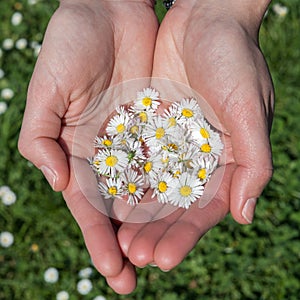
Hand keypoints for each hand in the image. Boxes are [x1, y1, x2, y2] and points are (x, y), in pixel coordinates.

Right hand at [18, 0, 157, 293]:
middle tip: (141, 277)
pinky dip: (174, 186)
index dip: (98, 238)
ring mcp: (134, 138)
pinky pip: (169, 158)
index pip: (88, 204)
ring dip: (153, 222)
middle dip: (128, 240)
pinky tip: (183, 211)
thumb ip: (40, 138)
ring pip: (146, 189)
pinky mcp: (158, 122)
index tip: (112, 271)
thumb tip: (55, 183)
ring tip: (164, 255)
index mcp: (77, 148)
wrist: (109, 11)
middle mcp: (107, 150)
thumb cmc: (71, 43)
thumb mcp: (46, 90)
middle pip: (119, 205)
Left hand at [118, 0, 273, 270]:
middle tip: (133, 257)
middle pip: (174, 206)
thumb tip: (244, 215)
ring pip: (150, 189)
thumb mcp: (249, 108)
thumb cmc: (234, 59)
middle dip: (154, 234)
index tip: (163, 260)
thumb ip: (253, 162)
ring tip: (117, 242)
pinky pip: (133, 160)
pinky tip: (108, 204)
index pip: (204, 210)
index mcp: (225, 161)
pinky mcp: (149, 126)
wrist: (205, 19)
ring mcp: (171, 144)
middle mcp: (197, 158)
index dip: (184, 236)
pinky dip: (122, 183)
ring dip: (134, 216)